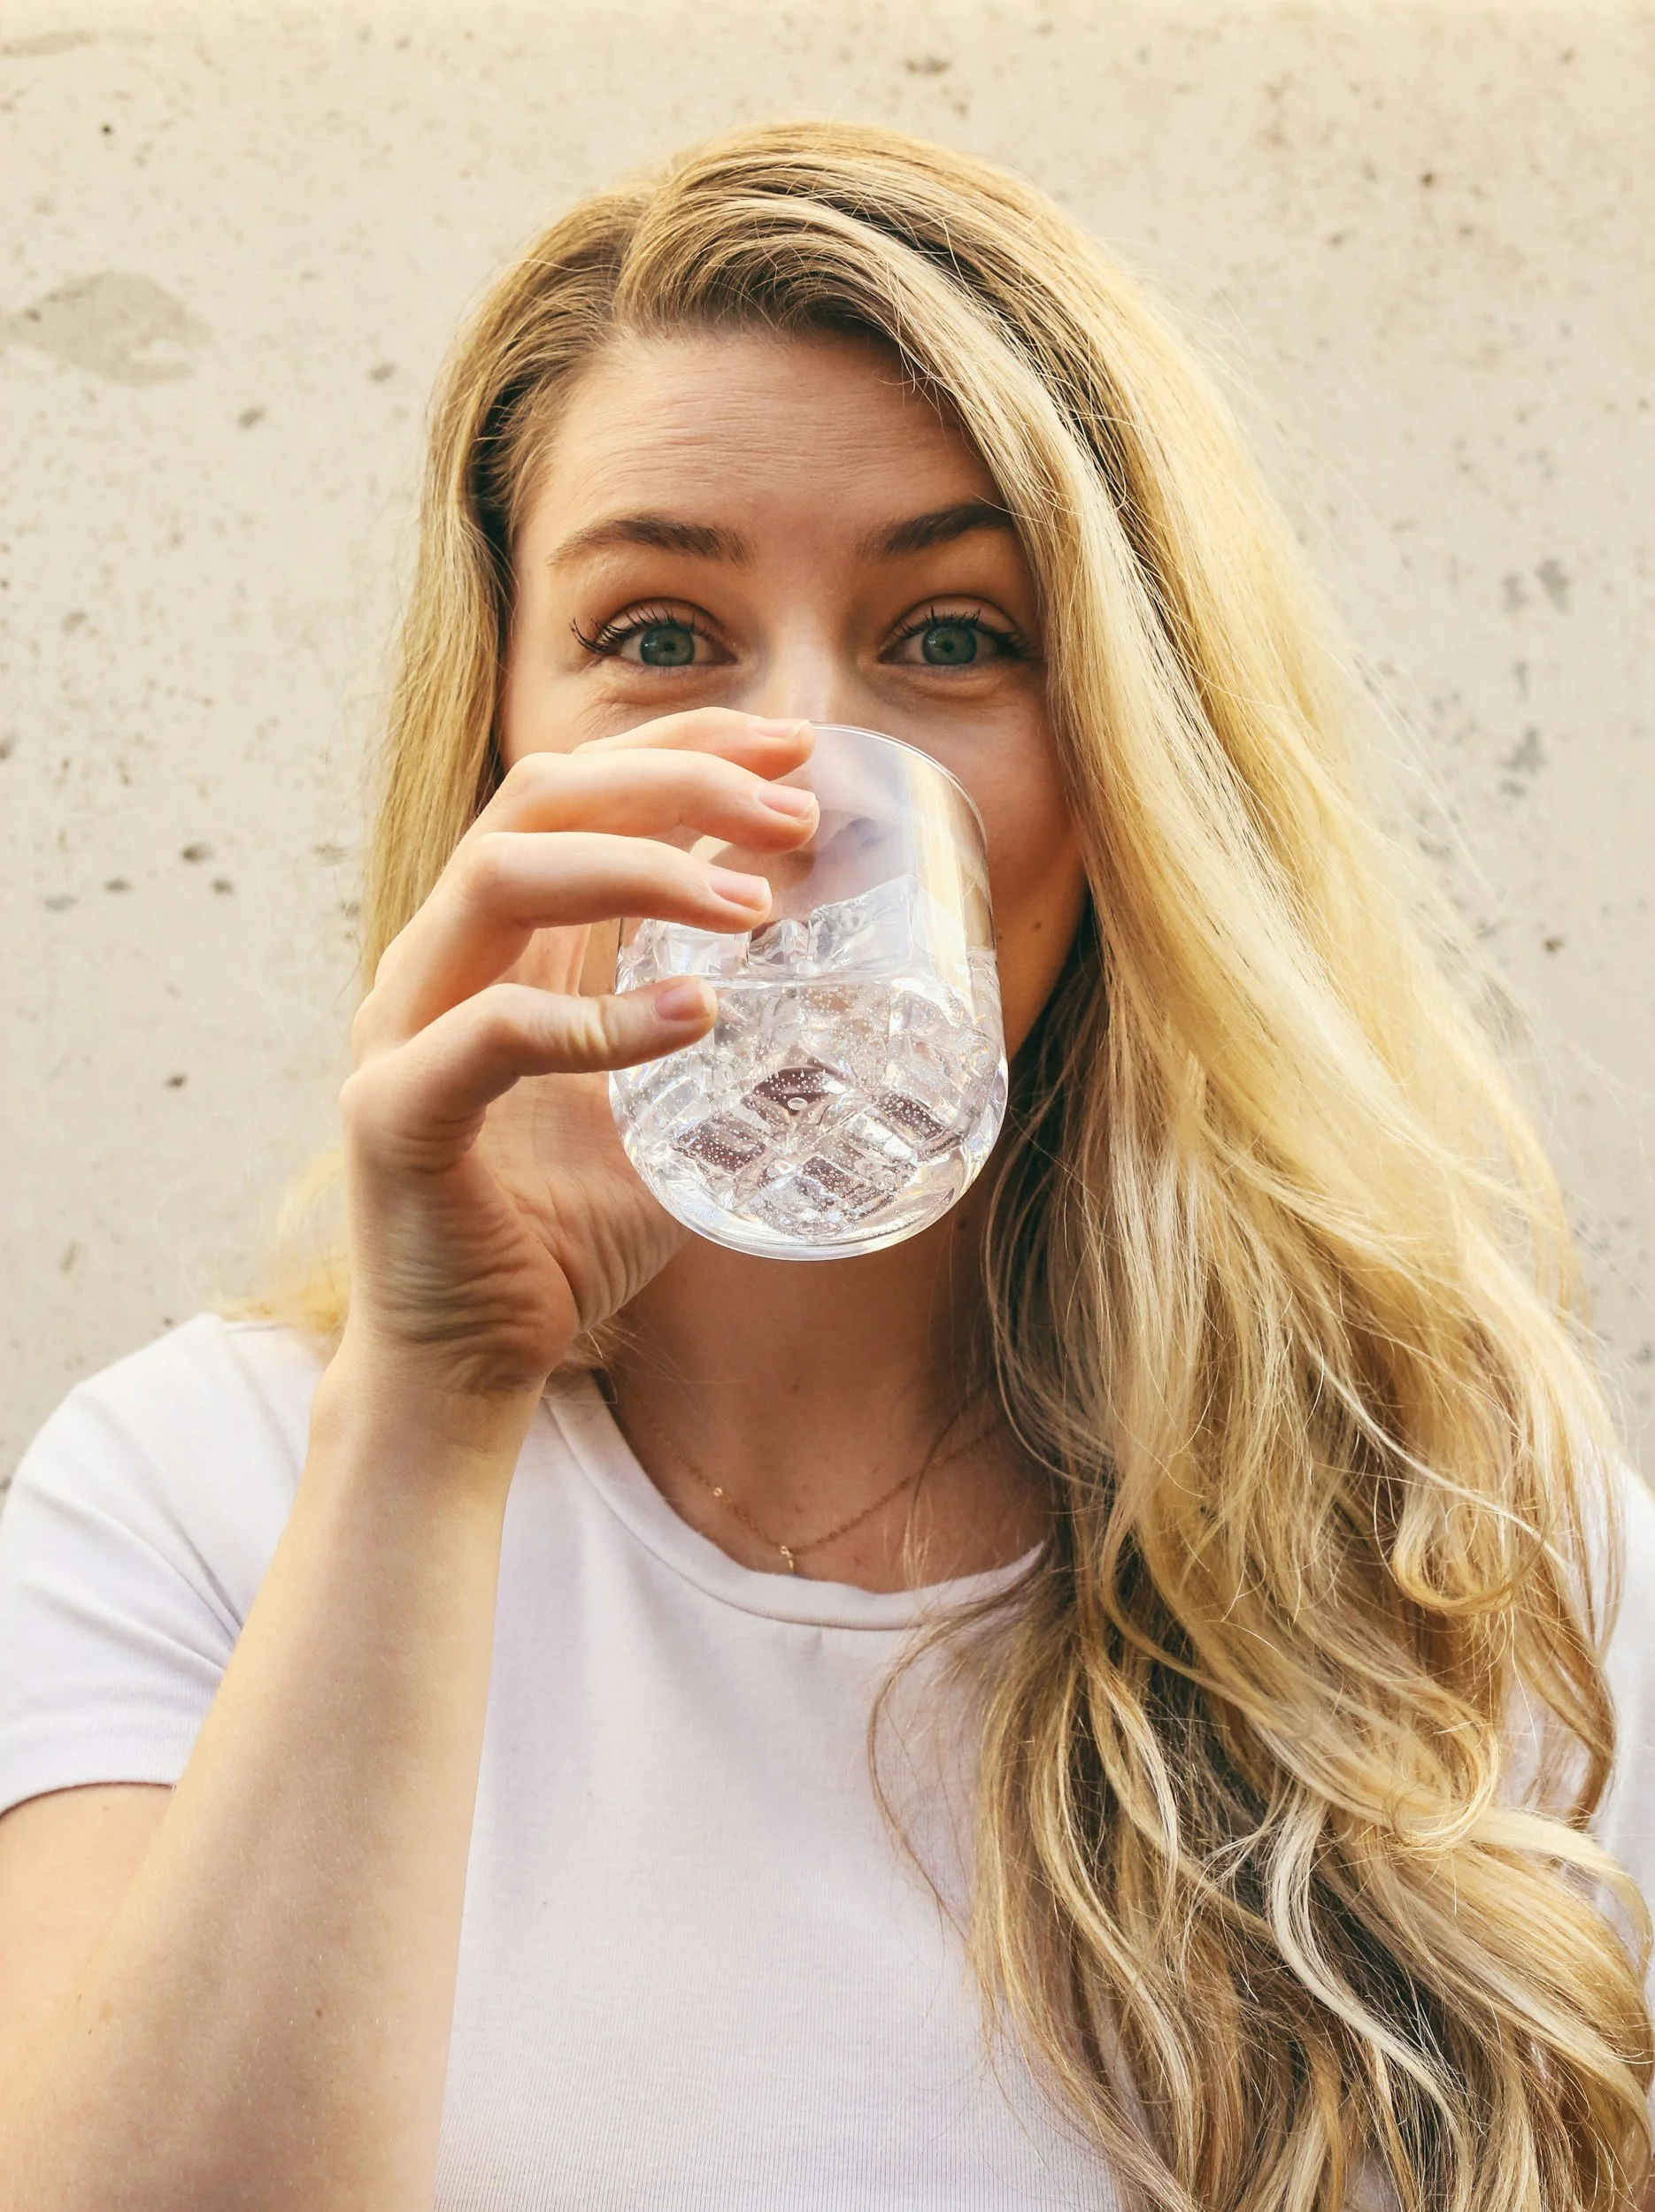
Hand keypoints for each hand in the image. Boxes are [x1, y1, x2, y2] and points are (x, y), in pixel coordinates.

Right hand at [333, 710, 815, 1407]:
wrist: (469, 1365)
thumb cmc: (561, 1235)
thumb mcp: (658, 1113)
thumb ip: (706, 1041)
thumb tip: (835, 998)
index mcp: (495, 946)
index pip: (575, 792)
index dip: (680, 746)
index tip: (793, 747)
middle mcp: (439, 962)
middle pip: (537, 799)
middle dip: (674, 780)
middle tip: (794, 813)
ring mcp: (403, 1029)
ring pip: (501, 878)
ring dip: (639, 869)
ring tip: (755, 906)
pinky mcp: (395, 1113)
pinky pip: (495, 1033)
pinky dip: (600, 1018)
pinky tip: (695, 1015)